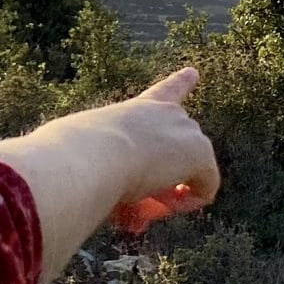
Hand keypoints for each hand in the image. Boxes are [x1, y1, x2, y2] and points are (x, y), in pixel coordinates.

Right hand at [104, 68, 219, 233]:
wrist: (90, 156)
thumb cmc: (79, 159)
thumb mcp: (94, 163)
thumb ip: (110, 178)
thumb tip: (122, 211)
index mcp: (139, 109)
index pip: (165, 91)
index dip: (181, 83)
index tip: (193, 73)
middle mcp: (168, 113)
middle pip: (177, 155)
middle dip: (159, 184)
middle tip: (133, 202)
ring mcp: (188, 130)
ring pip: (186, 176)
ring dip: (165, 196)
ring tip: (138, 202)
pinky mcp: (201, 153)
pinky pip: (204, 191)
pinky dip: (184, 204)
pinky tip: (162, 204)